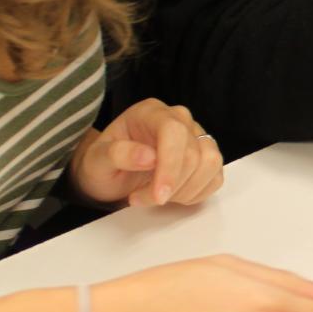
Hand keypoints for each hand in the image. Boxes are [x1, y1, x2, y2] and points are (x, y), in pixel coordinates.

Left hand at [69, 98, 223, 207]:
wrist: (111, 175)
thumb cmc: (103, 165)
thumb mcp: (96, 160)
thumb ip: (118, 154)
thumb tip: (148, 157)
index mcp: (151, 112)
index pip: (174, 131)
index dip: (170, 166)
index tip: (158, 196)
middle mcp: (179, 119)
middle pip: (194, 153)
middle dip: (170, 186)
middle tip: (140, 199)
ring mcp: (196, 137)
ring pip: (210, 164)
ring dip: (185, 191)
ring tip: (157, 197)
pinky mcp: (206, 156)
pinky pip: (215, 177)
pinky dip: (196, 193)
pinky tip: (173, 196)